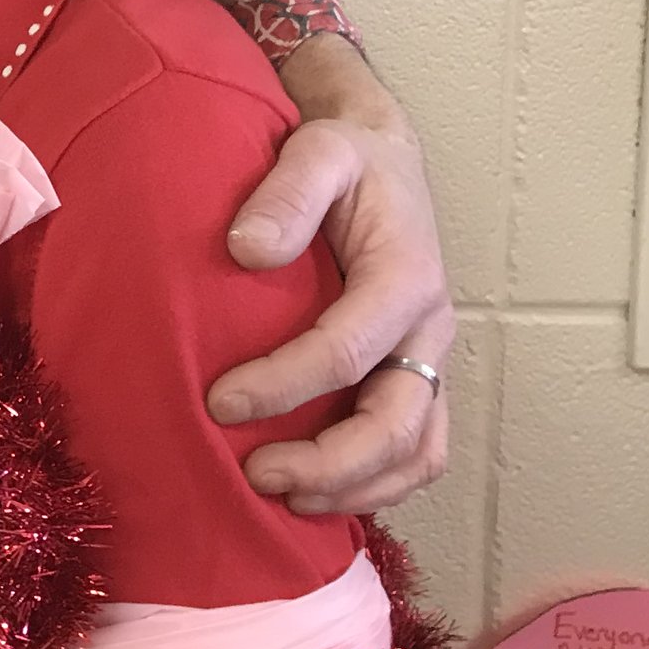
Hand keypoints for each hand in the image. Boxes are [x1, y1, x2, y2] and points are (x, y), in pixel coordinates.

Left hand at [209, 35, 453, 515]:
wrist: (381, 154)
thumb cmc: (346, 155)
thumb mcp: (317, 149)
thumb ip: (287, 193)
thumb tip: (247, 250)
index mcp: (407, 276)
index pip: (348, 351)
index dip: (284, 385)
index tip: (218, 402)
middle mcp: (429, 328)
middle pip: (399, 424)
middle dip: (330, 463)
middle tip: (256, 474)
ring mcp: (428, 358)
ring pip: (419, 452)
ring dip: (357, 487)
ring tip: (285, 499)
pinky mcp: (417, 375)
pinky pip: (417, 449)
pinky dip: (375, 483)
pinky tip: (317, 492)